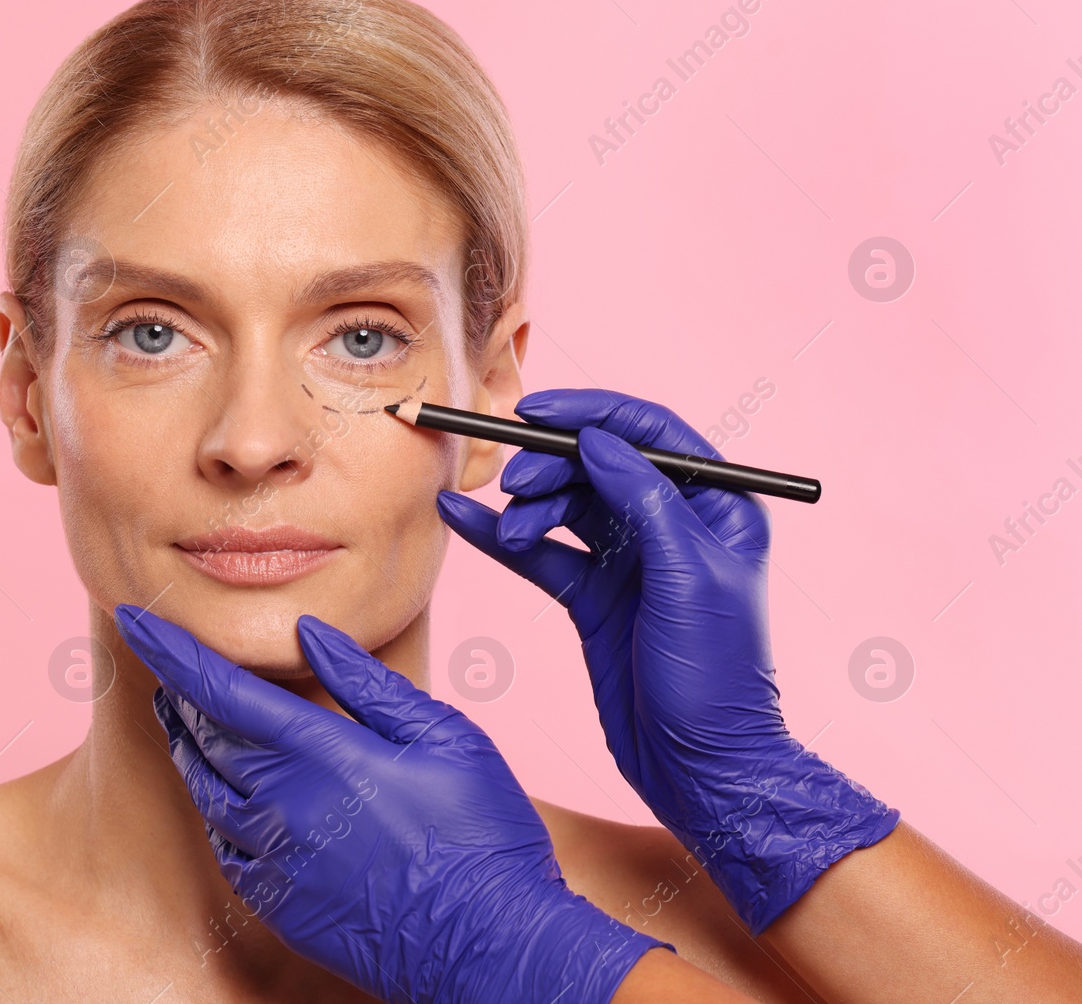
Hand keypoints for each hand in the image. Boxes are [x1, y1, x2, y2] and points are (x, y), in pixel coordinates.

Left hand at [112, 604, 672, 1003]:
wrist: (492, 948)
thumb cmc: (481, 834)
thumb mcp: (443, 736)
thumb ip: (367, 683)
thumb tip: (308, 633)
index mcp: (321, 754)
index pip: (220, 690)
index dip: (171, 650)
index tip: (133, 618)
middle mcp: (283, 806)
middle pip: (205, 738)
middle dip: (180, 696)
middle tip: (166, 667)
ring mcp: (276, 862)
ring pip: (207, 792)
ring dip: (189, 749)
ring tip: (183, 722)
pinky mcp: (280, 906)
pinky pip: (226, 849)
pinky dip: (215, 812)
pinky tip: (223, 799)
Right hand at [434, 388, 899, 934]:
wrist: (700, 768)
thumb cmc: (718, 677)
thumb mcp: (688, 577)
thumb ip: (644, 501)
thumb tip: (599, 441)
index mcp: (717, 507)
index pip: (650, 434)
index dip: (593, 414)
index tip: (536, 411)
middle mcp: (672, 525)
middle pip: (598, 466)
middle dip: (551, 466)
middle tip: (516, 483)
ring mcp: (629, 561)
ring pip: (565, 506)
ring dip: (527, 508)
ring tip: (510, 527)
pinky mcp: (593, 597)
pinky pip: (541, 553)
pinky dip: (502, 537)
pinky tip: (461, 519)